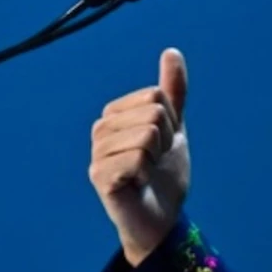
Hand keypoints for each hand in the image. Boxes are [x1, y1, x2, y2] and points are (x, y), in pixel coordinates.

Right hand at [89, 48, 190, 265]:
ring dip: (156, 159)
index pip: (156, 96)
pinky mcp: (99, 175)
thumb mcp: (174, 128)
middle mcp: (100, 129)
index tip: (160, 147)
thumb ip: (173, 91)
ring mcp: (97, 152)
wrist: (161, 220)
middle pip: (153, 113)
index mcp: (114, 114)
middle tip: (154, 163)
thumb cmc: (164, 175)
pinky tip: (137, 185)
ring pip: (146, 135)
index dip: (170, 124)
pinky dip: (146, 174)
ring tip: (145, 174)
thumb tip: (172, 51)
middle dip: (164, 141)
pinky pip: (137, 158)